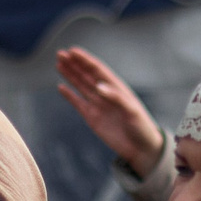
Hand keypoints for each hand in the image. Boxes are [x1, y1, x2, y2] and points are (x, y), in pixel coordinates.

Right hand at [56, 47, 165, 173]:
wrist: (140, 149)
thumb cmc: (141, 128)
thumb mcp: (132, 112)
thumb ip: (116, 98)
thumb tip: (99, 86)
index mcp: (116, 88)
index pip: (98, 70)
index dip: (85, 60)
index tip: (73, 51)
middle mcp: (106, 94)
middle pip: (87, 75)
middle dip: (74, 64)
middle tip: (60, 54)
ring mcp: (98, 105)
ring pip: (80, 86)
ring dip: (70, 75)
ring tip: (59, 63)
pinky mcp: (92, 118)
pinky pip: (78, 103)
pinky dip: (69, 95)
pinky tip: (61, 87)